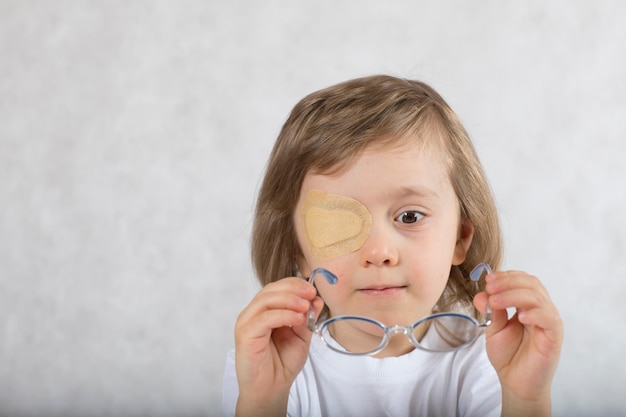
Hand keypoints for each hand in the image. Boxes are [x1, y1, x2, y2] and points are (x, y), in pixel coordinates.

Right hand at [234, 277, 323, 415]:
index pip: (277, 288)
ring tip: (305, 306)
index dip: (295, 285)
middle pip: (270, 290)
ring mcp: (247, 323)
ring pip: (266, 300)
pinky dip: (283, 315)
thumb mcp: (301, 336)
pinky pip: (264, 318)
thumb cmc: (282, 363)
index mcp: (265, 311)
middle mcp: (253, 314)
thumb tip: (316, 299)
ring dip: (289, 300)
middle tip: (310, 294)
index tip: (313, 290)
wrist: (271, 389)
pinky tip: (297, 319)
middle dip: (293, 289)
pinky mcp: (245, 334)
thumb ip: (307, 317)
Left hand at [473, 270, 562, 415]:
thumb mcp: (494, 328)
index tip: (488, 280)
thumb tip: (482, 293)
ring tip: (496, 302)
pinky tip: (519, 317)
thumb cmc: (508, 354)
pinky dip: (534, 314)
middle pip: (531, 284)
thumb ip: (491, 310)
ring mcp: (548, 322)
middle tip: (490, 287)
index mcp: (527, 304)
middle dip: (508, 282)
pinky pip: (549, 318)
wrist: (515, 382)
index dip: (506, 276)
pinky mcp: (554, 336)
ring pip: (538, 298)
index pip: (523, 280)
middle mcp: (540, 309)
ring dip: (514, 295)